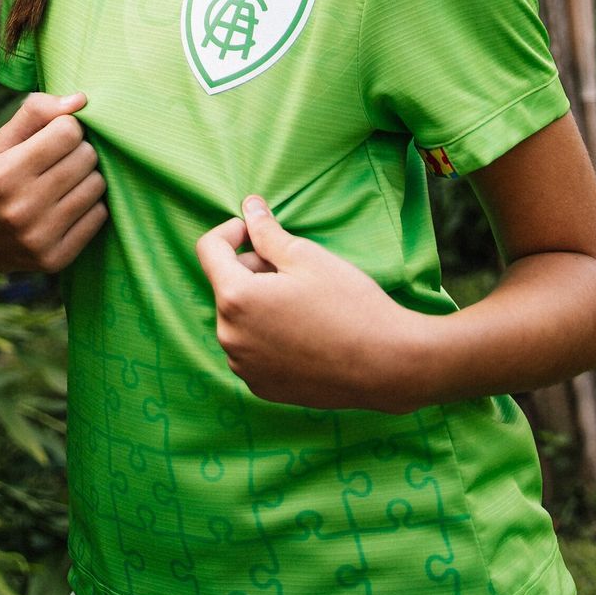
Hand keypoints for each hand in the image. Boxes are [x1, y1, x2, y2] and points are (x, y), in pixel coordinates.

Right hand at [0, 91, 107, 275]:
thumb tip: (81, 100)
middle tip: (63, 159)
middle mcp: (21, 208)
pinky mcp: (56, 258)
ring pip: (97, 185)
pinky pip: (99, 215)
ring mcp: (40, 237)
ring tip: (66, 181)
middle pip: (85, 157)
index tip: (55, 135)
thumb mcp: (2, 142)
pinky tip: (69, 204)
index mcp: (4, 174)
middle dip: (79, 150)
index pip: (67, 131)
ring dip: (87, 177)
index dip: (66, 127)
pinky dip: (90, 205)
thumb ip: (36, 112)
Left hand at [195, 196, 439, 412]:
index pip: (208, 250)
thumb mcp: (306, 257)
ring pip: (239, 318)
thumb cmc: (348, 305)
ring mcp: (244, 367)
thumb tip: (248, 206)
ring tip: (303, 305)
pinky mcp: (261, 388)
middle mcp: (230, 337)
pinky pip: (252, 348)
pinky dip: (267, 335)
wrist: (386, 365)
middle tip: (296, 271)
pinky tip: (304, 334)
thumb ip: (266, 231)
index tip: (256, 230)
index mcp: (235, 298)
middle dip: (252, 270)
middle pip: (226, 285)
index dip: (231, 231)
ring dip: (259, 304)